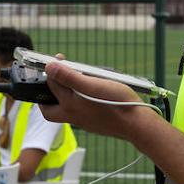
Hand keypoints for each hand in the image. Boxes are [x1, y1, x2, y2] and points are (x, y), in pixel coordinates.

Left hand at [38, 59, 153, 140]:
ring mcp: (83, 122)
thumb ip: (69, 76)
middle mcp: (73, 115)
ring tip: (73, 83)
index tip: (60, 58)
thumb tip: (49, 67)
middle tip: (53, 81)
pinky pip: (78, 113)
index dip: (52, 68)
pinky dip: (77, 102)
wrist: (137, 124)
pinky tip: (89, 94)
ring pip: (64, 111)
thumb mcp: (92, 84)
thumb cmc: (117, 103)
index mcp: (69, 104)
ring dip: (63, 97)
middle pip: (49, 109)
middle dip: (46, 96)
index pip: (51, 84)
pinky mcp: (93, 124)